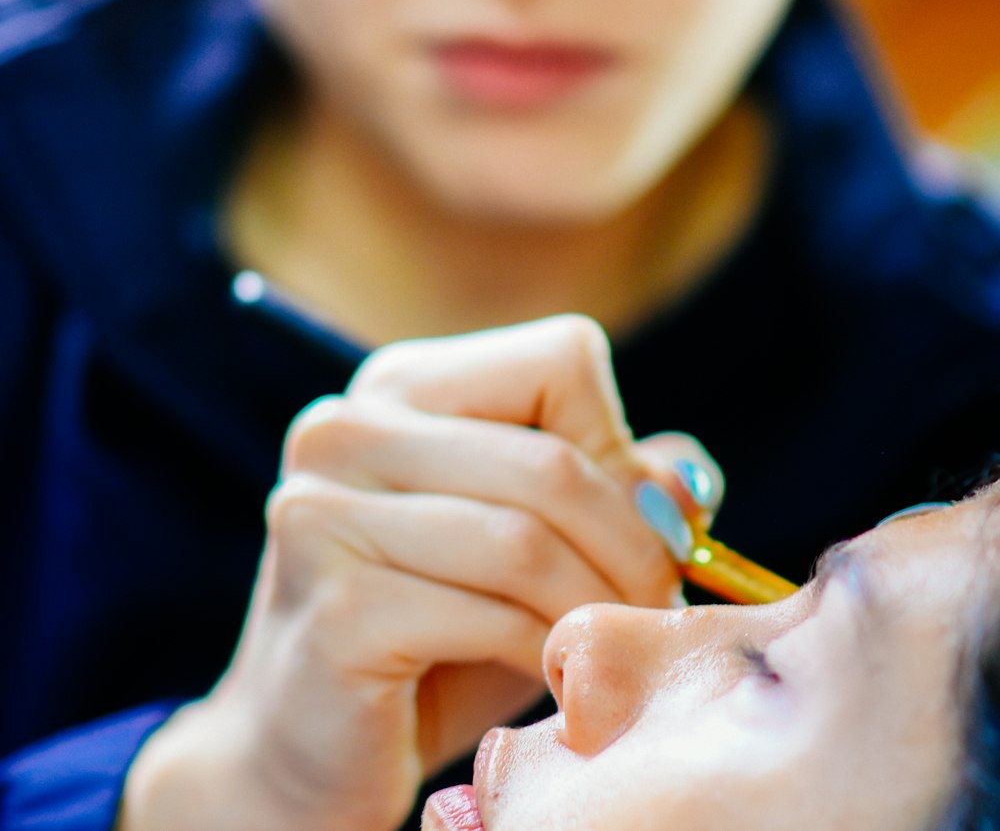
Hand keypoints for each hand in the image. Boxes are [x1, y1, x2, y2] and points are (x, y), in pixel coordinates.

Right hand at [119, 316, 721, 830]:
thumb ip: (613, 492)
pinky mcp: (336, 606)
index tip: (642, 525)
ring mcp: (325, 511)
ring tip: (613, 643)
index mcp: (400, 385)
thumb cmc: (438, 636)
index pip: (561, 358)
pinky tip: (552, 678)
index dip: (618, 444)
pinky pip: (493, 617)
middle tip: (660, 606)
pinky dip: (546, 653)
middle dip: (634, 546)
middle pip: (552, 460)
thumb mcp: (538, 545)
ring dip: (598, 605)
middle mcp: (348, 427)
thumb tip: (685, 480)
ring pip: (526, 541)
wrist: (307, 751)